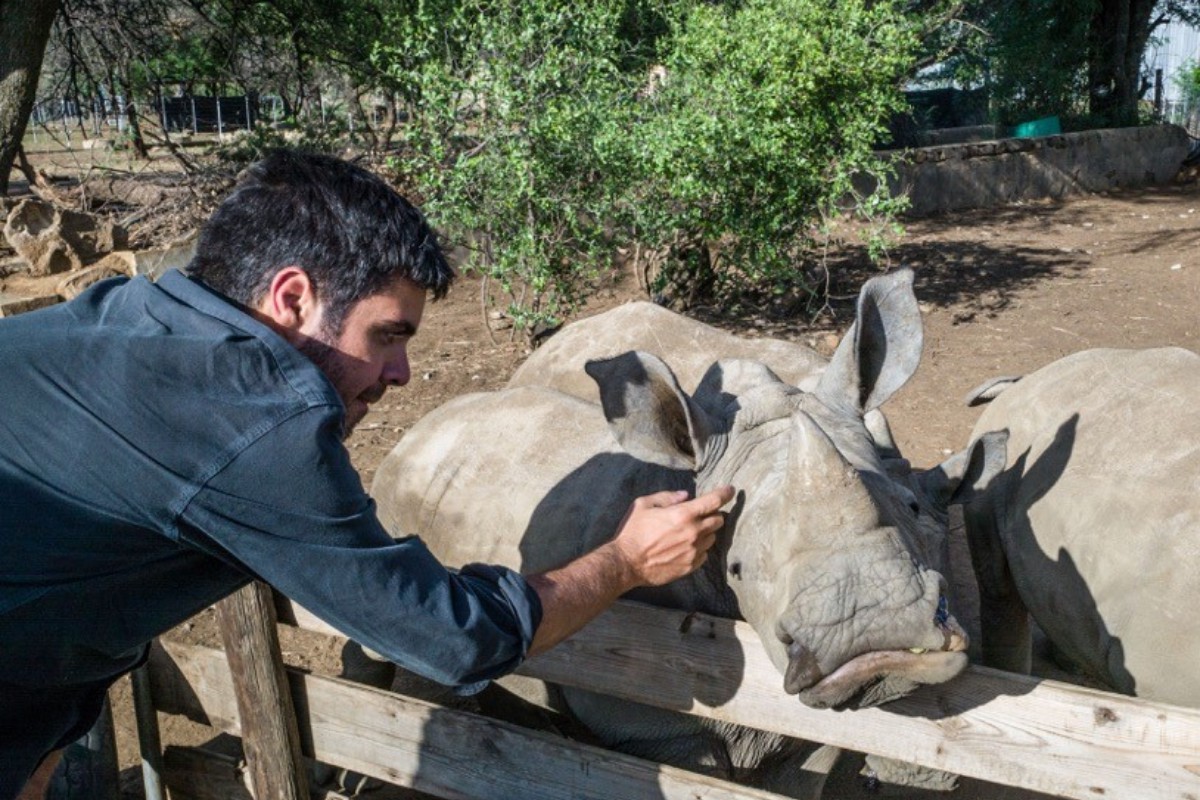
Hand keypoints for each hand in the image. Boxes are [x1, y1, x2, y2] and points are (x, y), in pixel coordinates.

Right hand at [611, 485, 734, 586]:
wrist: (626, 563)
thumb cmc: (632, 532)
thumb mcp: (643, 505)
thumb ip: (667, 497)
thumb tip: (685, 496)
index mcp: (683, 514)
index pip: (714, 500)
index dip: (725, 493)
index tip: (731, 490)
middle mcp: (693, 532)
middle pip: (718, 520)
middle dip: (713, 514)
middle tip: (701, 513)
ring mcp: (694, 551)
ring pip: (712, 537)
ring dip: (706, 531)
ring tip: (690, 531)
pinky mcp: (690, 566)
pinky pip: (705, 554)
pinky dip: (700, 547)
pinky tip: (685, 546)